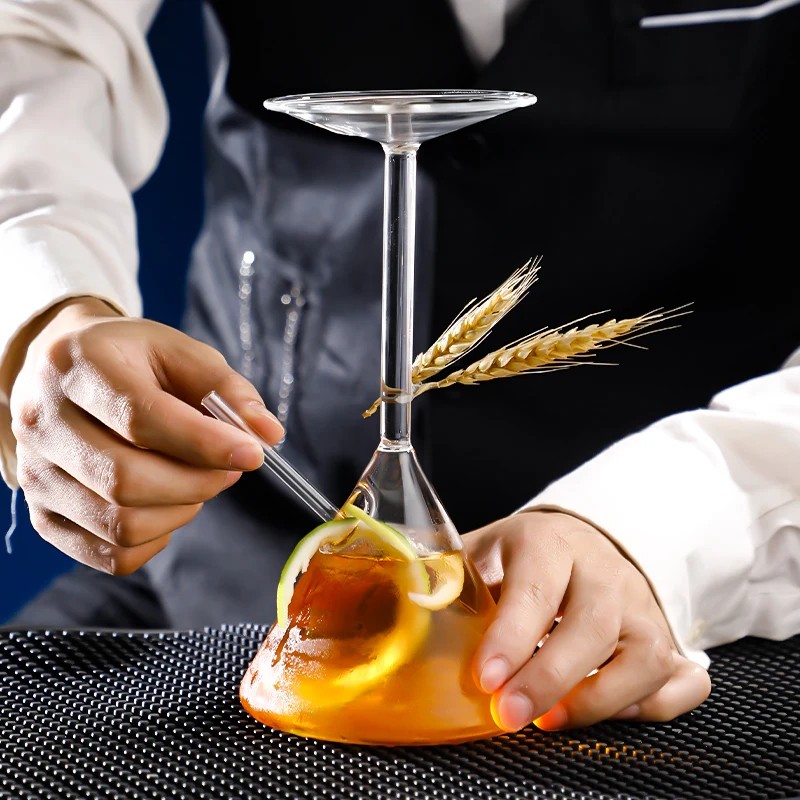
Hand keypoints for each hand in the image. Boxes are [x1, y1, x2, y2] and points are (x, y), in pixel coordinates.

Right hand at [10, 298, 283, 573]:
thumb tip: (268, 434)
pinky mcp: (45, 515)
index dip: (205, 444)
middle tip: (229, 469)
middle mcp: (43, 421)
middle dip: (198, 483)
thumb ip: (228, 390)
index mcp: (80, 366)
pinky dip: (157, 539)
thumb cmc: (133, 362)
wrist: (67, 373)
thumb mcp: (181, 353)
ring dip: (180, 511)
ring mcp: (37, 473)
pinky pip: (112, 555)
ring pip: (121, 524)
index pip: (141, 419)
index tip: (252, 454)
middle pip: (126, 480)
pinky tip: (166, 504)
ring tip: (195, 480)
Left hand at [464, 510, 710, 730]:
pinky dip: (653, 708)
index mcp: (551, 543)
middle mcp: (605, 572)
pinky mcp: (670, 637)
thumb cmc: (526, 555)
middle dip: (551, 679)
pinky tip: (610, 711)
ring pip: (646, 657)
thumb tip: (414, 602)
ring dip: (600, 700)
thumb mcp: (486, 550)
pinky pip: (683, 682)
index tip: (486, 679)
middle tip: (510, 715)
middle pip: (594, 626)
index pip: (537, 589)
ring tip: (551, 719)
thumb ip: (452, 576)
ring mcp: (643, 606)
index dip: (512, 637)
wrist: (584, 541)